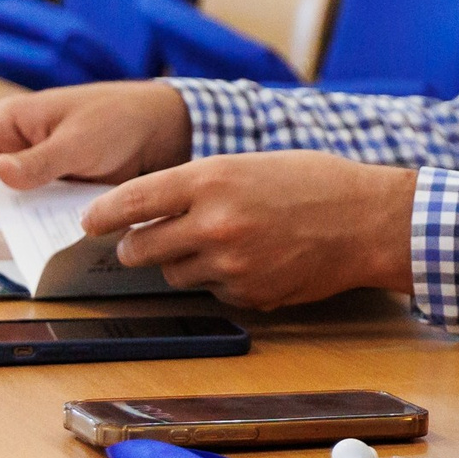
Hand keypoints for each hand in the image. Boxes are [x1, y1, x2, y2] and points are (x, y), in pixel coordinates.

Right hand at [0, 80, 192, 213]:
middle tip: (30, 222)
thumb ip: (40, 161)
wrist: (165, 126)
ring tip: (53, 225)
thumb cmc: (120, 119)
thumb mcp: (79, 140)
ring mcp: (35, 168)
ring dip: (26, 218)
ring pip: (10, 202)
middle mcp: (14, 146)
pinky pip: (38, 209)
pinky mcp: (56, 186)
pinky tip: (68, 226)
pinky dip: (47, 221)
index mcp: (7, 123)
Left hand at [80, 152, 418, 310]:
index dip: (103, 215)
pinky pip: (213, 291)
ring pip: (174, 274)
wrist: (368, 220)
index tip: (89, 222)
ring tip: (216, 245)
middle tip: (144, 242)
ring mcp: (230, 264)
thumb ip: (202, 184)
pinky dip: (221, 280)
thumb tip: (155, 206)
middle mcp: (214, 223)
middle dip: (136, 247)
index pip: (132, 202)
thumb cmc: (316, 182)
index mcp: (211, 180)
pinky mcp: (249, 294)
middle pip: (141, 248)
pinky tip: (250, 260)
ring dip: (182, 263)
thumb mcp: (252, 164)